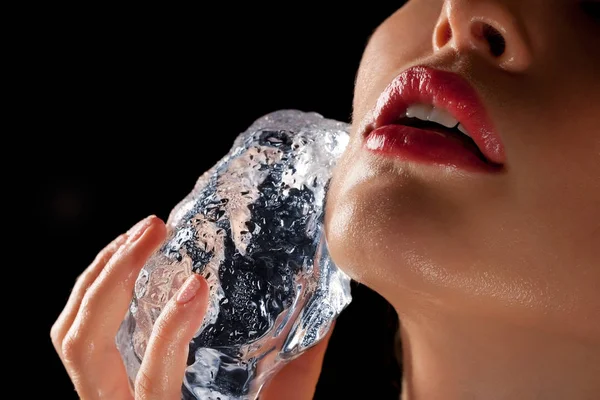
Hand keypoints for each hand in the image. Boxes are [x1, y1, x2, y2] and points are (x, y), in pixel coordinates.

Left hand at [51, 216, 331, 398]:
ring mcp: (99, 394)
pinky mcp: (97, 377)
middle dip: (113, 276)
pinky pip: (75, 328)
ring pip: (68, 333)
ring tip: (138, 234)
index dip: (168, 331)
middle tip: (153, 230)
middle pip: (84, 345)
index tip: (197, 283)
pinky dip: (93, 284)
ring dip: (98, 272)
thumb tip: (324, 318)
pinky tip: (124, 257)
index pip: (150, 385)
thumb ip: (296, 372)